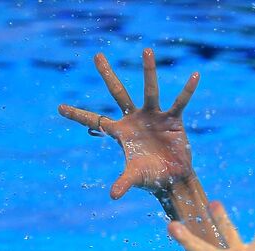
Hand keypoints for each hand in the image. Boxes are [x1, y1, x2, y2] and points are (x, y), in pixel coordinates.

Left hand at [59, 48, 198, 198]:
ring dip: (148, 71)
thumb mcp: (135, 177)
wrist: (173, 179)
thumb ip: (124, 183)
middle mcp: (135, 119)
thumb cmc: (151, 177)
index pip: (96, 120)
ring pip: (149, 90)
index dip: (78, 115)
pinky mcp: (173, 118)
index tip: (59, 108)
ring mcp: (154, 116)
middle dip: (107, 75)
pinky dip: (187, 90)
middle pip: (118, 93)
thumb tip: (113, 196)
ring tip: (146, 50)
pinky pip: (180, 101)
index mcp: (121, 133)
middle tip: (96, 56)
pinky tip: (195, 76)